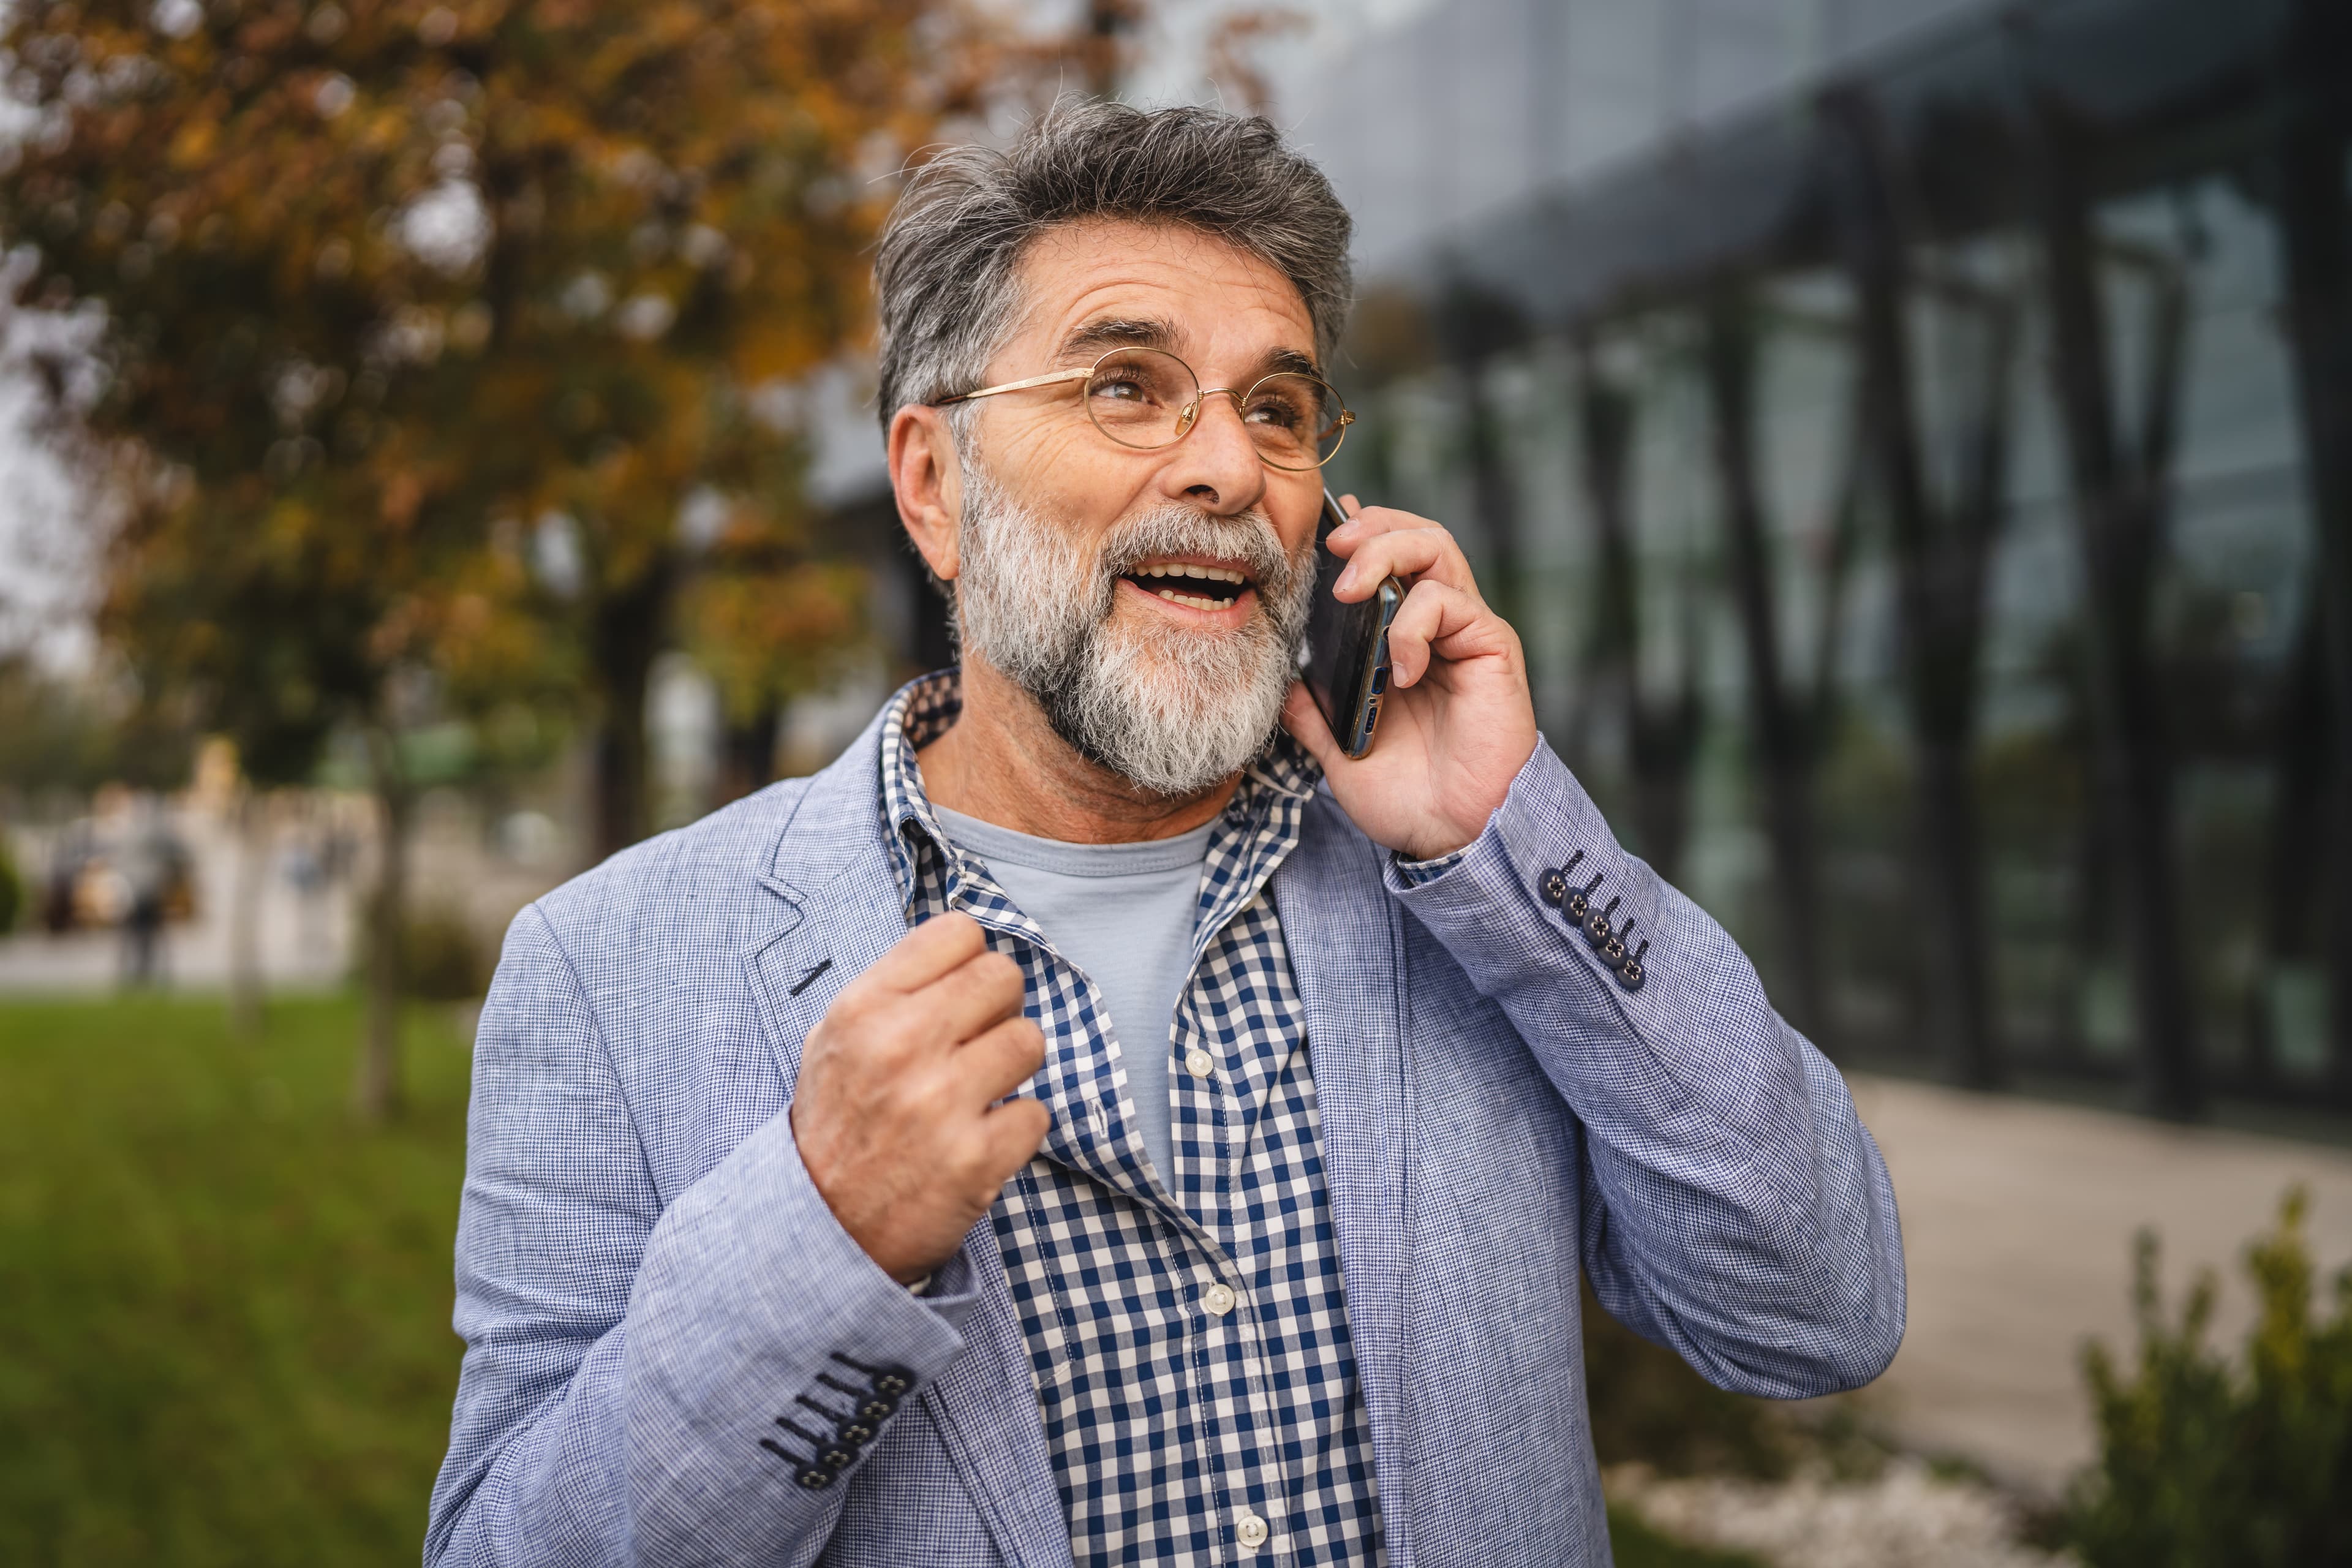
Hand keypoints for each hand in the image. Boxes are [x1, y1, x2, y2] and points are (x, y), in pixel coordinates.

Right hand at [790, 913, 1049, 1284]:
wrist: (820, 1230)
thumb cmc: (836, 1127)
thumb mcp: (834, 1041)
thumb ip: (893, 991)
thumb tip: (962, 955)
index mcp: (865, 1008)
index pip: (959, 932)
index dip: (969, 962)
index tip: (959, 993)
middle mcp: (902, 1045)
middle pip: (1004, 977)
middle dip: (998, 1010)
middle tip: (975, 1044)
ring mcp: (941, 1103)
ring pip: (1031, 1040)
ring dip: (1011, 1068)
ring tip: (977, 1093)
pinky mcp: (976, 1159)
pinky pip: (1036, 1112)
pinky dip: (1015, 1129)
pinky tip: (979, 1141)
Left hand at [1281, 497, 1537, 861]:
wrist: (1455, 838)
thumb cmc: (1410, 799)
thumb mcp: (1341, 753)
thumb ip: (1313, 716)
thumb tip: (1282, 686)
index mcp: (1408, 642)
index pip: (1391, 562)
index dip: (1362, 533)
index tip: (1323, 529)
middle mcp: (1441, 629)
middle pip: (1418, 537)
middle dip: (1373, 528)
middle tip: (1333, 544)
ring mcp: (1468, 635)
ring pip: (1438, 549)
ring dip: (1387, 554)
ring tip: (1350, 591)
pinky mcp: (1492, 650)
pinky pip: (1451, 605)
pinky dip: (1413, 625)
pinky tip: (1399, 668)